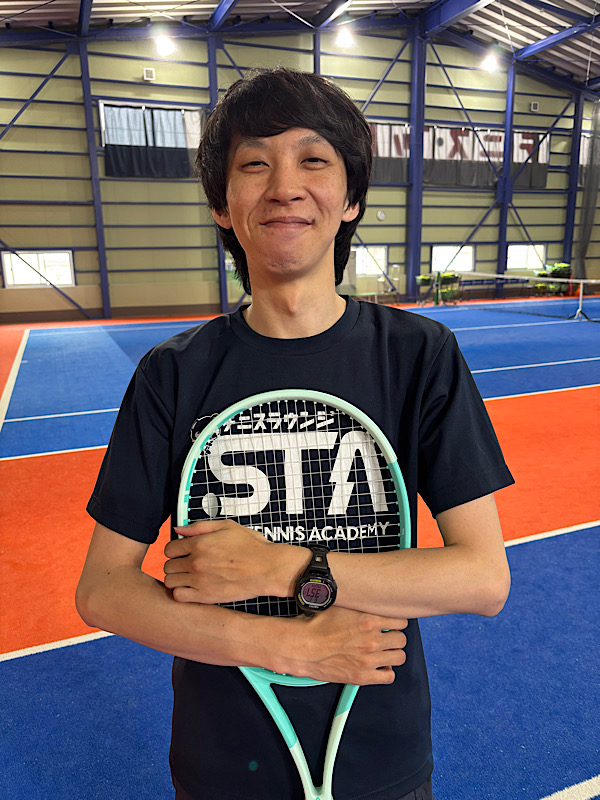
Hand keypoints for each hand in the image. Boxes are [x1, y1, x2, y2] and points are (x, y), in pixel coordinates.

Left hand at [163, 520, 306, 603]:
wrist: (267, 568)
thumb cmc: (252, 547)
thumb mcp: (227, 526)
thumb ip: (199, 526)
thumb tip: (179, 529)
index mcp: (199, 544)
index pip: (169, 548)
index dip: (175, 549)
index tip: (183, 552)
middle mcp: (196, 562)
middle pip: (167, 565)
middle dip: (175, 563)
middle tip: (187, 565)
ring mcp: (199, 581)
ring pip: (170, 581)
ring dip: (176, 578)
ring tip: (188, 577)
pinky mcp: (205, 596)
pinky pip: (178, 596)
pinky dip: (181, 593)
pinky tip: (191, 588)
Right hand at [283, 606, 407, 685]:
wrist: (303, 647)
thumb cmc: (317, 626)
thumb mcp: (342, 606)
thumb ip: (361, 605)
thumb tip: (372, 599)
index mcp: (368, 621)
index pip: (401, 621)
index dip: (396, 622)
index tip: (391, 624)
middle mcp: (371, 641)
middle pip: (402, 639)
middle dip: (394, 637)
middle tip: (386, 637)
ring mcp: (368, 660)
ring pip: (399, 657)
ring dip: (392, 653)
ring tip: (383, 650)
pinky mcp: (363, 676)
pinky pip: (389, 676)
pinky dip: (386, 671)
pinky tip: (378, 665)